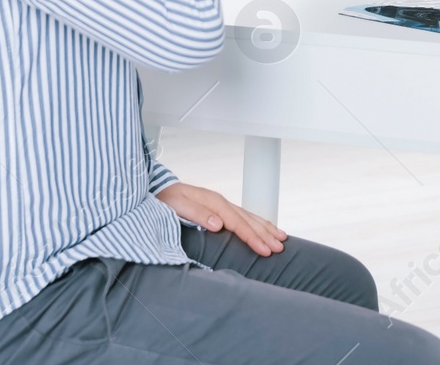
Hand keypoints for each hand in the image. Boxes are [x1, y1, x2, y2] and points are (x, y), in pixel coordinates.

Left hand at [155, 182, 287, 256]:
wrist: (158, 189)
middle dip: (266, 234)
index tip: (264, 250)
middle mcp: (221, 203)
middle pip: (249, 220)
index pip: (238, 223)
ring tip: (282, 237)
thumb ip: (197, 214)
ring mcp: (222, 205)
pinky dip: (257, 223)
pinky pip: (244, 216)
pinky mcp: (220, 209)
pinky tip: (265, 228)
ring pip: (250, 217)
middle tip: (280, 248)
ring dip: (266, 228)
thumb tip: (218, 224)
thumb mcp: (176, 206)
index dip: (253, 237)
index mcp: (213, 203)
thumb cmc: (165, 199)